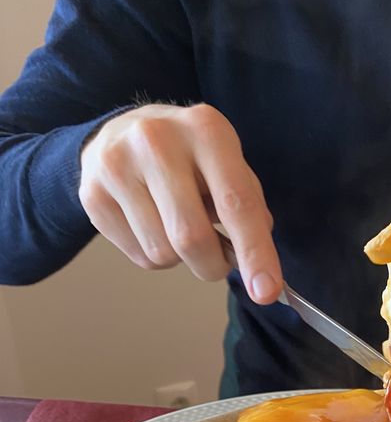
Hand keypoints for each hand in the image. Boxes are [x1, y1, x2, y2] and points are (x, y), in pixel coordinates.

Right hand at [79, 103, 280, 303]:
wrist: (122, 132)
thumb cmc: (190, 158)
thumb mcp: (228, 164)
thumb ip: (249, 210)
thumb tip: (261, 272)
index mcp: (205, 129)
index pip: (236, 203)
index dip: (255, 253)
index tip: (267, 292)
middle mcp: (156, 140)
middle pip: (191, 237)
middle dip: (213, 265)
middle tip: (218, 259)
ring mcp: (117, 165)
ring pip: (163, 253)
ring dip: (181, 258)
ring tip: (176, 224)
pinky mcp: (92, 193)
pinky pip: (139, 256)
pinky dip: (156, 255)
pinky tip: (152, 223)